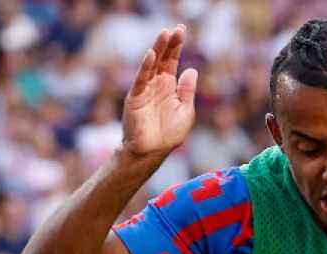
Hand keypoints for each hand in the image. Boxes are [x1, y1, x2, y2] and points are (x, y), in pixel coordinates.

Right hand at [121, 26, 198, 160]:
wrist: (152, 151)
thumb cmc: (169, 134)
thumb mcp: (185, 110)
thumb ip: (187, 91)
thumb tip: (191, 70)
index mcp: (169, 86)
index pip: (172, 61)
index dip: (176, 47)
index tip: (181, 30)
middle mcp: (156, 84)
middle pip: (162, 59)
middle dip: (169, 44)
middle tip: (176, 29)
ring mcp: (145, 89)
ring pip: (151, 65)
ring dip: (157, 49)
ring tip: (164, 34)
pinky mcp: (135, 97)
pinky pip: (141, 79)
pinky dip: (145, 67)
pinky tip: (151, 54)